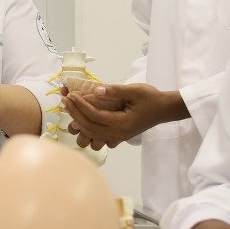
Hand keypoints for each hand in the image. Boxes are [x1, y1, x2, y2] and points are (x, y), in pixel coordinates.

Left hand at [63, 82, 186, 148]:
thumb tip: (96, 90)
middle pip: (89, 127)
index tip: (70, 95)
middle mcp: (118, 134)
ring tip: (71, 109)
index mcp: (122, 124)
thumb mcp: (135, 90)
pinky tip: (82, 119)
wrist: (164, 109)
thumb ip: (115, 90)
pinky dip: (88, 129)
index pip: (94, 116)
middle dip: (75, 113)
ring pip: (92, 135)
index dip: (80, 105)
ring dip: (79, 123)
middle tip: (65, 99)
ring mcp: (118, 137)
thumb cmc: (151, 98)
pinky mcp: (118, 136)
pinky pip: (98, 137)